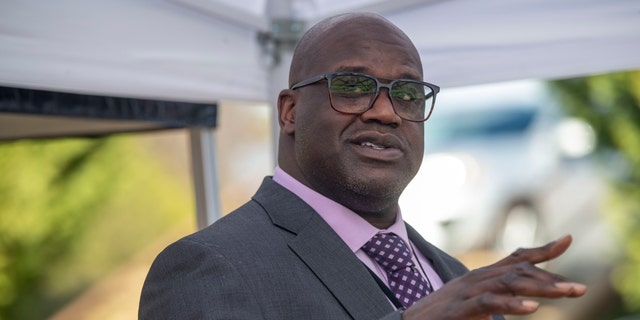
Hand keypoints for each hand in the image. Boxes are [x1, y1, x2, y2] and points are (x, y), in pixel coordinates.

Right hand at [403, 235, 586, 319]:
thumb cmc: (442, 315)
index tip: (567, 240)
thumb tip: (522, 301)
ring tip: (567, 294)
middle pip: (519, 271)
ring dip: (541, 289)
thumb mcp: (474, 304)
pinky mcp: (460, 309)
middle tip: (580, 289)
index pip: (515, 258)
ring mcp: (468, 291)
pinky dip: (511, 306)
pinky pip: (488, 304)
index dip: (541, 250)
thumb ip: (497, 298)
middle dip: (551, 278)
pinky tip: (531, 310)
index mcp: (482, 277)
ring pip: (509, 283)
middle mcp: (477, 278)